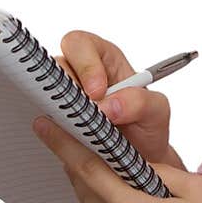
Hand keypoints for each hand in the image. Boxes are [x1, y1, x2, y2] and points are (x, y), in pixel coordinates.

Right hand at [56, 28, 184, 169]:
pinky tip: (74, 140)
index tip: (97, 91)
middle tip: (85, 112)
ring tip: (83, 129)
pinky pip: (44, 120)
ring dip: (61, 110)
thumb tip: (109, 105)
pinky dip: (54, 130)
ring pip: (46, 93)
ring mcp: (66, 100)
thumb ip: (140, 101)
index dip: (85, 64)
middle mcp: (80, 76)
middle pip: (55, 64)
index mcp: (105, 60)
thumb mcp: (157, 110)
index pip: (82, 44)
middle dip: (68, 88)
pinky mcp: (57, 124)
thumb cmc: (147, 125)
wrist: (141, 158)